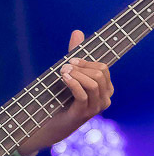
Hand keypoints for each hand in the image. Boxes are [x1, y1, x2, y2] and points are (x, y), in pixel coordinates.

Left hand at [17, 29, 114, 155]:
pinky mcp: (83, 114)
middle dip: (82, 66)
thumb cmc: (62, 98)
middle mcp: (104, 99)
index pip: (104, 68)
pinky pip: (83, 95)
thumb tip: (78, 32)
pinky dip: (73, 83)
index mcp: (105, 89)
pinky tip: (64, 78)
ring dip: (77, 74)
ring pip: (94, 83)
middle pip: (100, 74)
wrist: (50, 123)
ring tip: (63, 72)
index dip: (87, 61)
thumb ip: (75, 55)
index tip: (71, 59)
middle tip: (65, 66)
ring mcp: (96, 108)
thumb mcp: (70, 74)